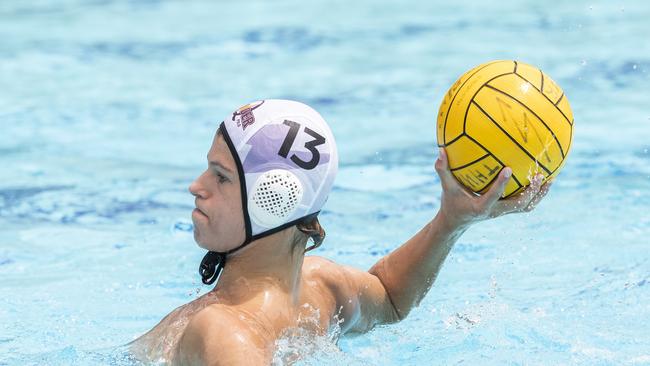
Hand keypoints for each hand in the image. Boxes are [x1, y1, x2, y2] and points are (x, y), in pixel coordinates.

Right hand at [434, 148, 551, 228]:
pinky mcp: (505, 210)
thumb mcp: (446, 188)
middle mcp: (494, 212)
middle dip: (531, 192)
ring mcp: (502, 212)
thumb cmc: (451, 202)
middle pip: (518, 204)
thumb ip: (443, 170)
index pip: (493, 196)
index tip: (509, 169)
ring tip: (550, 180)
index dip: (501, 184)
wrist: (456, 222)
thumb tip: (440, 150)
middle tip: (539, 176)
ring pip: (525, 206)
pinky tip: (540, 182)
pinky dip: (534, 195)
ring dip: (538, 195)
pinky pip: (524, 204)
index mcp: (480, 207)